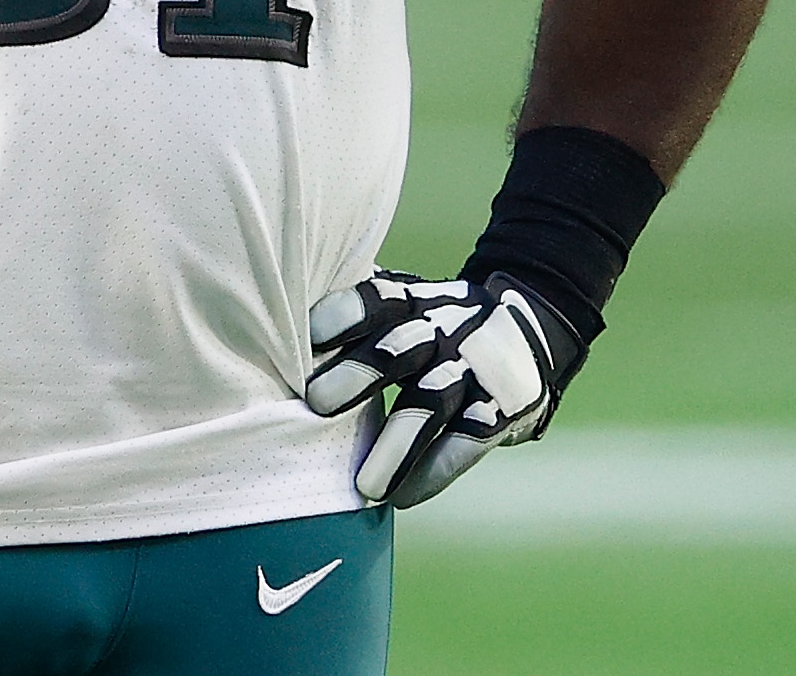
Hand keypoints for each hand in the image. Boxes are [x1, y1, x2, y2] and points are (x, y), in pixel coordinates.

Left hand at [302, 271, 584, 506]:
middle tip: (317, 403)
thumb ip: (357, 322)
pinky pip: (467, 442)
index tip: (309, 338)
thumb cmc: (435, 330)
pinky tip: (403, 497)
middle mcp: (446, 328)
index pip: (379, 299)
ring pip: (433, 403)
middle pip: (401, 346)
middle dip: (360, 372)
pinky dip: (434, 471)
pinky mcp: (499, 409)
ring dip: (397, 444)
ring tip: (366, 487)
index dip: (345, 315)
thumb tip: (267, 338)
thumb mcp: (409, 308)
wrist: (528, 336)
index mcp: (416, 300)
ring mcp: (476, 369)